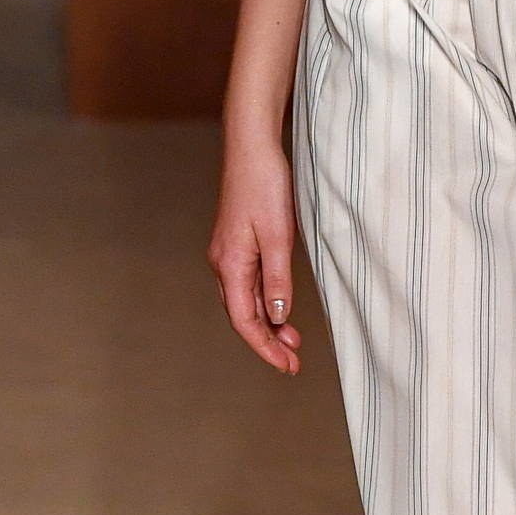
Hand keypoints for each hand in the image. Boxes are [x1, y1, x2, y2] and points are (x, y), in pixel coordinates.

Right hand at [208, 141, 302, 373]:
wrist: (251, 148)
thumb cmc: (264, 186)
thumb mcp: (278, 237)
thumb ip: (277, 281)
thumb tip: (277, 318)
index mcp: (230, 265)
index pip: (245, 321)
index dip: (265, 348)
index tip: (286, 366)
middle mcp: (223, 263)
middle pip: (242, 315)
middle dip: (267, 341)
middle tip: (293, 361)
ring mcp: (228, 253)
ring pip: (245, 301)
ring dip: (267, 323)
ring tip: (292, 340)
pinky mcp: (236, 242)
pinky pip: (248, 283)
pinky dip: (264, 301)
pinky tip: (279, 307)